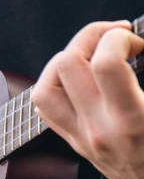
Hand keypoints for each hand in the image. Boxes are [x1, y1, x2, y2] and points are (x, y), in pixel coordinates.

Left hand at [31, 20, 143, 178]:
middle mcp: (98, 128)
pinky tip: (80, 79)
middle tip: (114, 39)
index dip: (118, 37)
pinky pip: (44, 108)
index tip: (135, 41)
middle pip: (67, 64)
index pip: (106, 63)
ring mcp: (80, 136)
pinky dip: (55, 85)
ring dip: (64, 60)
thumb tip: (141, 46)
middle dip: (90, 37)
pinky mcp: (73, 141)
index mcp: (131, 120)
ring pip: (44, 87)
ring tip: (91, 55)